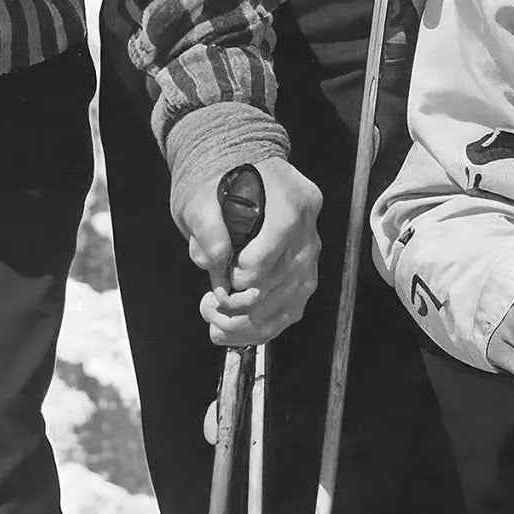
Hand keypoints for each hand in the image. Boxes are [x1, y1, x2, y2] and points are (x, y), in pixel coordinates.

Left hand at [184, 156, 323, 347]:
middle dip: (235, 304)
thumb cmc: (222, 189)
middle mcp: (308, 234)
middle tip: (207, 302)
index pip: (266, 257)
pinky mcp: (304, 281)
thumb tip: (215, 261)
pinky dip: (255, 329)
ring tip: (213, 314)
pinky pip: (287, 316)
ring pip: (282, 308)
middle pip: (275, 287)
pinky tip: (228, 329)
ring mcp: (311, 260)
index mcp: (292, 204)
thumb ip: (206, 225)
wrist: (243, 184)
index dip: (238, 275)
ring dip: (242, 323)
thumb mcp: (202, 197)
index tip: (222, 270)